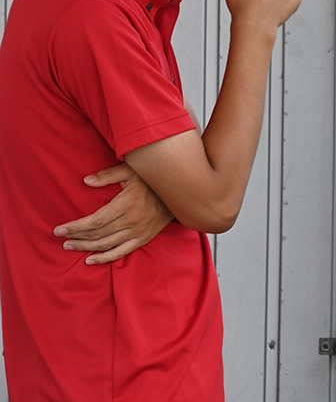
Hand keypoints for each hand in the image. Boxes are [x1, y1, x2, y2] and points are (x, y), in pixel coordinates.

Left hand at [53, 163, 171, 263]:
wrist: (180, 190)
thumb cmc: (153, 178)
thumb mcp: (132, 170)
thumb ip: (108, 175)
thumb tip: (86, 181)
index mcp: (126, 204)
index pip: (94, 222)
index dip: (75, 227)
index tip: (59, 229)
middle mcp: (132, 221)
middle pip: (97, 235)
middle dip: (76, 238)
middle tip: (61, 239)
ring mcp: (139, 232)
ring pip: (106, 245)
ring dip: (85, 248)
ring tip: (70, 246)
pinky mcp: (144, 238)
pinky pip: (121, 252)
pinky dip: (105, 259)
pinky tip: (90, 260)